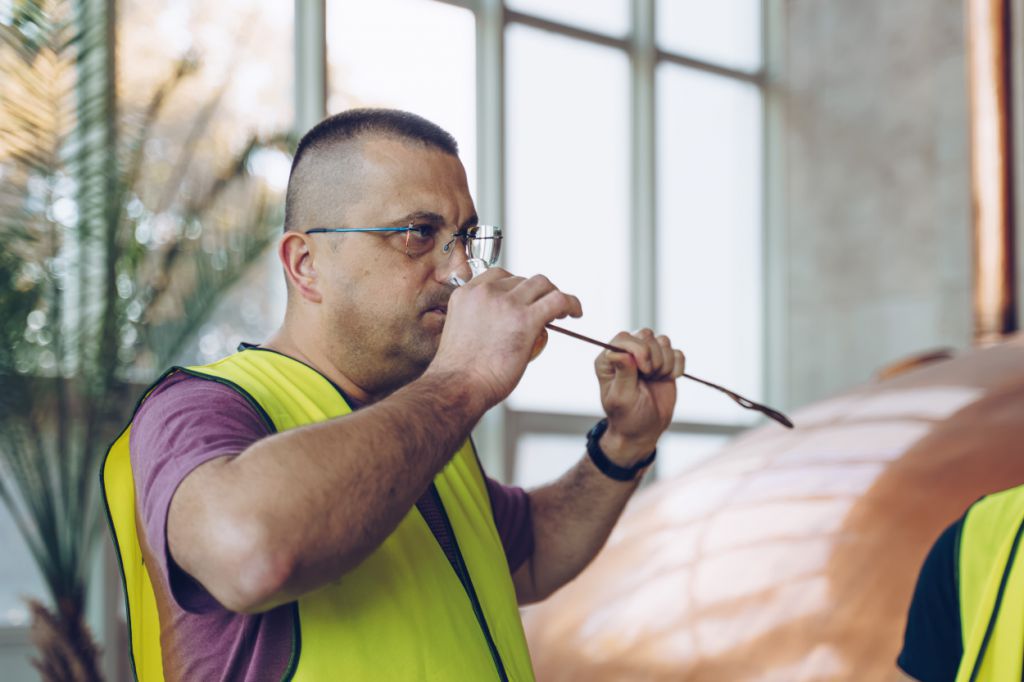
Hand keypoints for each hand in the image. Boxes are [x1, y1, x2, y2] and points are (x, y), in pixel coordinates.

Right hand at [429, 269, 581, 407]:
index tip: (524, 299)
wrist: (458, 387)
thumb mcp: (460, 333)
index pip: (499, 276)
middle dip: (536, 292)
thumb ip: (479, 320)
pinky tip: (575, 312)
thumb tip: (500, 326)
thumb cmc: (458, 373)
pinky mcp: (526, 319)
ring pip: (542, 285)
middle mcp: (485, 293)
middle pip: (522, 279)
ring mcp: (506, 303)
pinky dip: (571, 303)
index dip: (516, 286)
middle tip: (545, 308)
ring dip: (553, 294)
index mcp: (466, 295)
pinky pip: (558, 301)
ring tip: (561, 311)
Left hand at [594, 330, 685, 466]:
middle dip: (653, 358)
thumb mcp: (622, 397)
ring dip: (665, 363)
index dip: (639, 350)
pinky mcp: (664, 362)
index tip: (644, 371)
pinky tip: (668, 379)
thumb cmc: (627, 416)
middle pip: (646, 335)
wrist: (645, 430)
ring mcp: (647, 356)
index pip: (625, 338)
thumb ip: (623, 373)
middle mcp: (627, 353)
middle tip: (650, 377)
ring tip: (656, 380)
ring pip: (663, 341)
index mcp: (609, 359)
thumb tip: (618, 352)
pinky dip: (677, 367)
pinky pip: (677, 353)